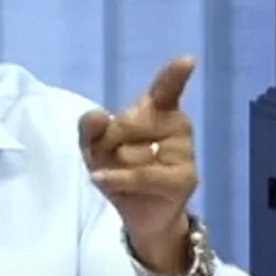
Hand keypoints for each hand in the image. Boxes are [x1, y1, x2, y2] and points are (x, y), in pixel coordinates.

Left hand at [79, 55, 198, 274]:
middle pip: (125, 123)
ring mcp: (184, 151)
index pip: (166, 88)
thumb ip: (89, 126)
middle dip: (106, 144)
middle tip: (114, 160)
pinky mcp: (184, 178)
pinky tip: (105, 181)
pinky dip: (118, 179)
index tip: (187, 61)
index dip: (175, 74)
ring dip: (114, 167)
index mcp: (158, 109)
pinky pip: (141, 174)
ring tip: (125, 177)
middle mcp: (177, 124)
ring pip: (129, 152)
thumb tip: (99, 116)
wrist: (137, 215)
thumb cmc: (118, 170)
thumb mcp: (93, 147)